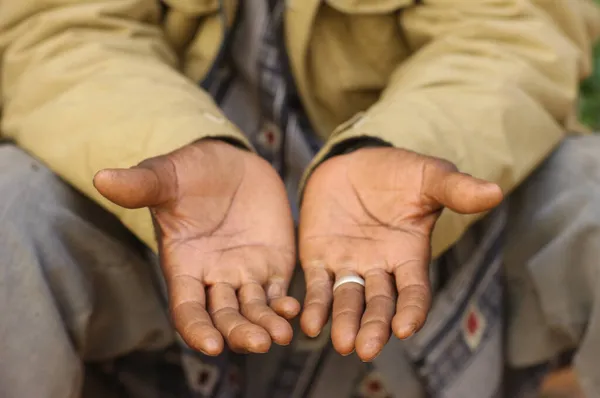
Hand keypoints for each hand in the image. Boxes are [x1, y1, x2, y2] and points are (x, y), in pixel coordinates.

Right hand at [94, 139, 298, 354]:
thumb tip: (102, 178)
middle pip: (225, 317)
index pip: (187, 309)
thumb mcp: (167, 176)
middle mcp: (214, 277)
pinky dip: (286, 304)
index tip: (211, 345)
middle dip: (239, 333)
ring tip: (282, 334)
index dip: (196, 329)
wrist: (231, 164)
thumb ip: (141, 185)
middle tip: (259, 343)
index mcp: (184, 266)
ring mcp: (245, 273)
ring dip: (266, 325)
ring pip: (254, 310)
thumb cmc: (191, 172)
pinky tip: (295, 309)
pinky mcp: (272, 264)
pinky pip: (278, 291)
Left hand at [299, 147, 502, 360]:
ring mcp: (348, 265)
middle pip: (378, 304)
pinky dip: (314, 304)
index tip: (405, 328)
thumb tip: (495, 192)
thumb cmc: (397, 172)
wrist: (353, 163)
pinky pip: (317, 285)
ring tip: (342, 343)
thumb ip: (455, 189)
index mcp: (408, 255)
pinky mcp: (319, 258)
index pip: (414, 291)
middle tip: (366, 349)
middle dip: (374, 327)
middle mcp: (379, 268)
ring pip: (347, 300)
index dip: (411, 310)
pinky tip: (309, 323)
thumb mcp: (429, 176)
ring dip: (344, 322)